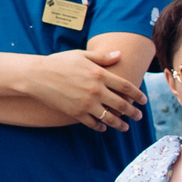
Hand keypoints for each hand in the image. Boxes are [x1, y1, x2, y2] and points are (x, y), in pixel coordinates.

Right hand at [20, 51, 146, 129]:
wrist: (37, 75)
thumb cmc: (59, 62)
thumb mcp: (82, 55)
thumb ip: (102, 57)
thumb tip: (119, 54)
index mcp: (100, 74)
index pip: (126, 87)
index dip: (138, 95)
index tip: (144, 101)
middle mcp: (96, 90)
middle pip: (122, 104)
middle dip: (133, 112)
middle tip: (139, 117)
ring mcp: (86, 103)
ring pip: (110, 118)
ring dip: (120, 124)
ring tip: (125, 127)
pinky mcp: (76, 113)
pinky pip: (93, 123)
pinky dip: (100, 126)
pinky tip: (104, 127)